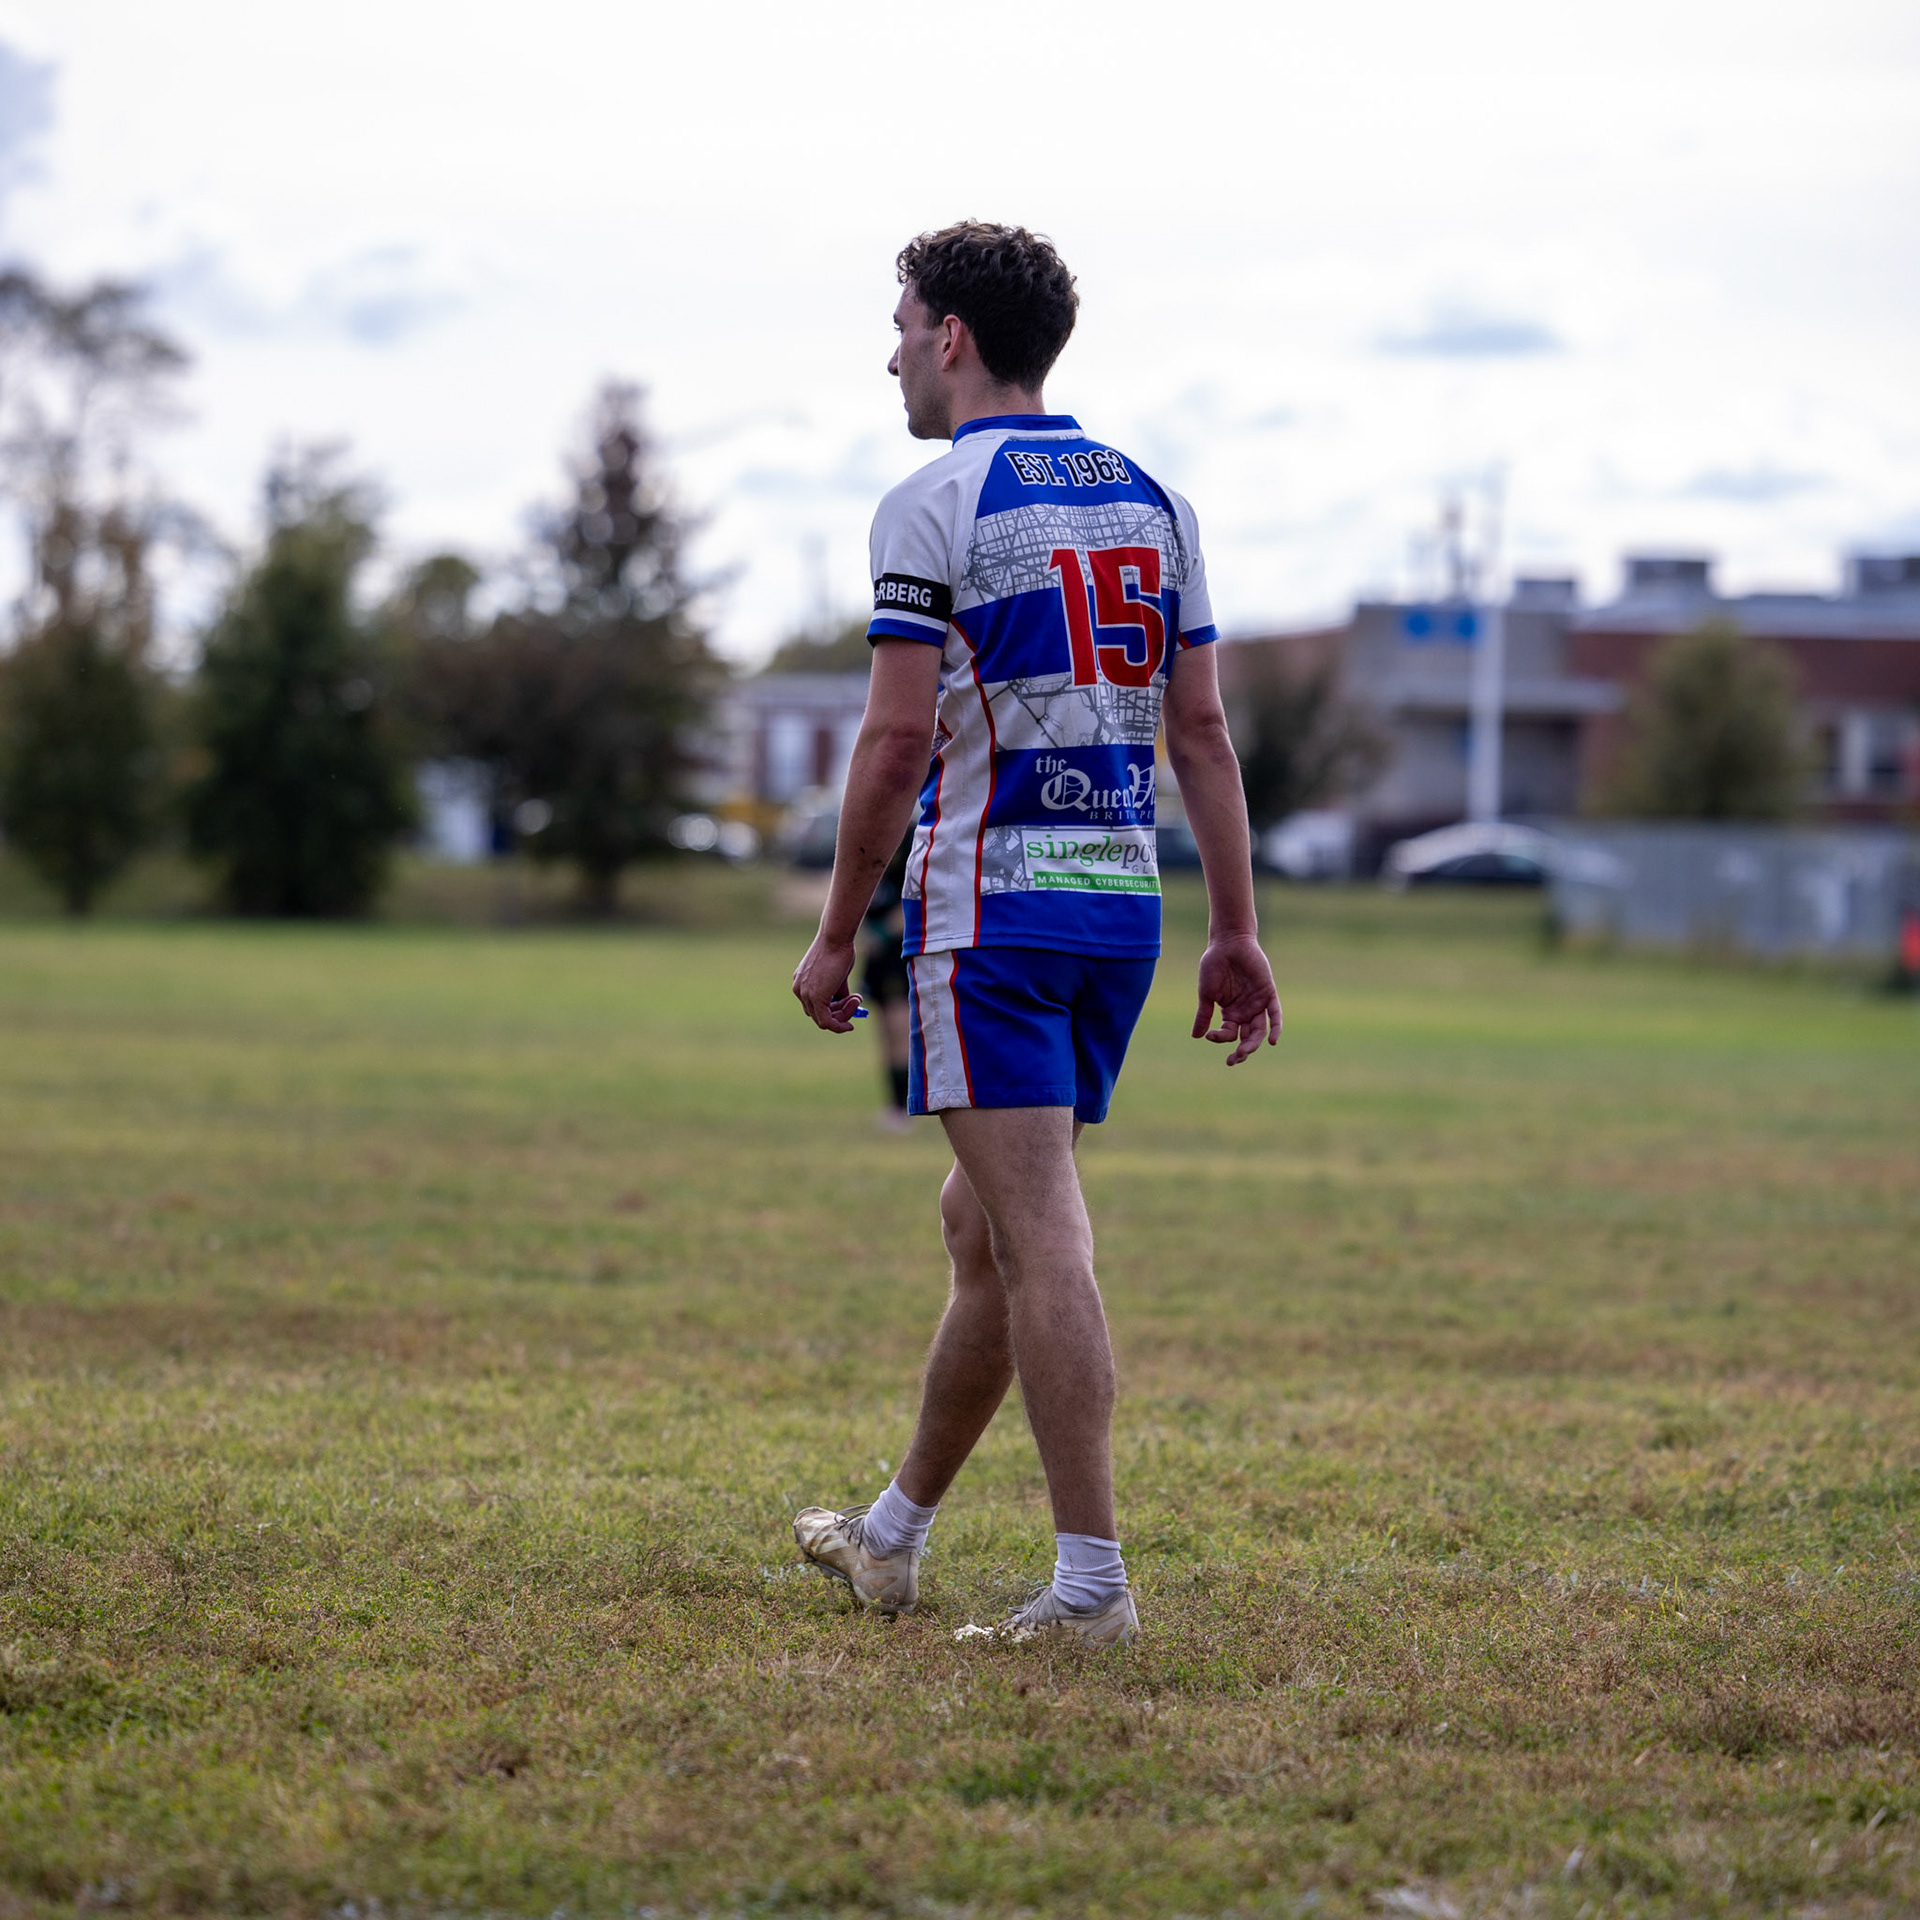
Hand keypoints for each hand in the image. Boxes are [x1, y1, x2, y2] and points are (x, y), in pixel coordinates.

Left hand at [793, 931, 862, 1032]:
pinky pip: (827, 1022)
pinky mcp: (815, 999)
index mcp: (801, 982)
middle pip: (818, 1013)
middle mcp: (799, 990)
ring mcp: (805, 995)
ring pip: (824, 1019)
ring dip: (845, 1014)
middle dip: (840, 1011)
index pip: (814, 1004)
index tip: (851, 1001)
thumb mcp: (838, 974)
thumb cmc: (839, 949)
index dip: (834, 1007)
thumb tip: (849, 1003)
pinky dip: (839, 1026)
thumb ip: (839, 990)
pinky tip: (850, 1025)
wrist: (836, 939)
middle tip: (857, 999)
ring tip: (857, 999)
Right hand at [1192, 934, 1281, 1065]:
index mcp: (1230, 1012)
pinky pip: (1274, 1014)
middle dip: (1241, 1051)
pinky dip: (1275, 1027)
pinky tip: (1272, 1041)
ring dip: (1253, 1043)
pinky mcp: (1268, 993)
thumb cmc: (1214, 965)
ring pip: (1259, 1030)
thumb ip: (1204, 1014)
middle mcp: (1245, 1011)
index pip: (1228, 1034)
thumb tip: (1195, 1036)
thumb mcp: (1207, 993)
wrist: (1228, 942)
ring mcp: (1258, 1003)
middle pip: (1246, 1037)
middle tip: (1234, 1060)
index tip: (1209, 1036)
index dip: (1219, 1038)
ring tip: (1245, 1052)